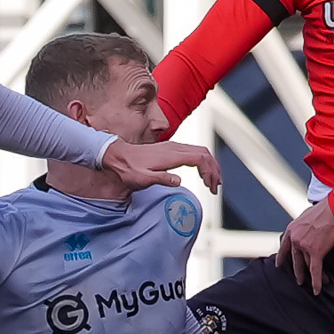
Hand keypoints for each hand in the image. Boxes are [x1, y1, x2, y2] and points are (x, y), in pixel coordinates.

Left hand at [104, 139, 219, 193]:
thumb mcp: (142, 179)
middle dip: (214, 169)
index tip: (210, 186)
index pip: (200, 158)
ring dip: (210, 165)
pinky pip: (193, 151)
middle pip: (204, 153)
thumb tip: (178, 180)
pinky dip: (202, 162)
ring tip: (212, 182)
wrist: (117, 156)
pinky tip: (201, 173)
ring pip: (200, 151)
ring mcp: (173, 146)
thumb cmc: (128, 169)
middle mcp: (174, 147)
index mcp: (171, 155)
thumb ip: (161, 179)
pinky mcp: (171, 148)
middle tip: (216, 187)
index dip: (209, 171)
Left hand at [275, 198, 333, 292]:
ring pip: (307, 265)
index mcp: (291, 229)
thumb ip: (302, 226)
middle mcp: (295, 239)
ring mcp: (304, 246)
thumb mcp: (306, 216)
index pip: (284, 247)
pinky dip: (316, 281)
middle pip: (296, 259)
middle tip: (299, 280)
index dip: (281, 257)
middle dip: (298, 271)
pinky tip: (317, 289)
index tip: (279, 264)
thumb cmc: (324, 209)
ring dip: (311, 276)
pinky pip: (315, 270)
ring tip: (312, 285)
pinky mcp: (316, 252)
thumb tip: (306, 230)